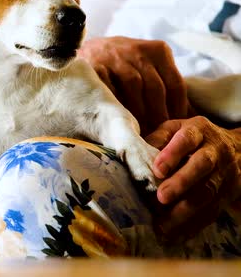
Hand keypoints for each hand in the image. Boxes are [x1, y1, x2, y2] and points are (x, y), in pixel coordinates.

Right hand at [78, 37, 188, 134]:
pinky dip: (115, 105)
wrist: (91, 49)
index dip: (177, 109)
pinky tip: (119, 119)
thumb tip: (191, 116)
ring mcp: (116, 57)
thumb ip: (168, 86)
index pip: (175, 84)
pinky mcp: (96, 66)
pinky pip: (109, 88)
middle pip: (156, 87)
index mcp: (158, 51)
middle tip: (158, 135)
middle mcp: (139, 51)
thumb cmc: (127, 65)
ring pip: (134, 86)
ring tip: (140, 130)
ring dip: (138, 112)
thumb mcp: (150, 67)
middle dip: (158, 114)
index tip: (175, 128)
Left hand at [145, 116, 240, 239]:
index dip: (172, 153)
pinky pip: (214, 210)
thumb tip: (133, 154)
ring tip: (164, 223)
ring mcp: (226, 172)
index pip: (187, 139)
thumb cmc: (190, 139)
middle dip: (181, 182)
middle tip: (161, 198)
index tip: (157, 169)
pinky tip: (178, 234)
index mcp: (198, 130)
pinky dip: (196, 224)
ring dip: (186, 209)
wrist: (235, 148)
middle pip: (202, 165)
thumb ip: (156, 139)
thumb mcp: (174, 129)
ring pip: (209, 191)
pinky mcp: (230, 193)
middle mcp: (216, 150)